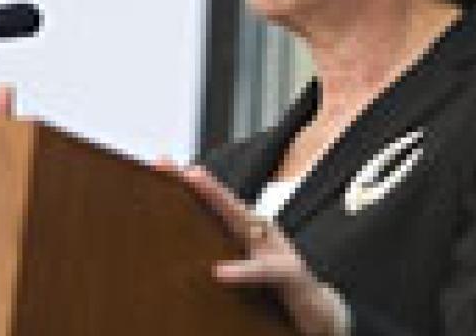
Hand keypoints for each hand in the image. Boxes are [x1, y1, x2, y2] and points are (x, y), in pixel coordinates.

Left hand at [155, 160, 347, 335]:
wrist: (317, 312)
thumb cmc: (274, 288)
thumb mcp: (243, 266)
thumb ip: (218, 250)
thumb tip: (176, 249)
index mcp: (246, 231)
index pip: (213, 203)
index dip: (187, 183)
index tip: (158, 164)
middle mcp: (259, 231)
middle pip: (224, 201)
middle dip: (196, 180)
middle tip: (165, 164)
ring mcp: (275, 249)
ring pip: (242, 220)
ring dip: (218, 198)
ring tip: (192, 179)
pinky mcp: (289, 275)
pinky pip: (263, 271)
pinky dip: (242, 270)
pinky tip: (220, 272)